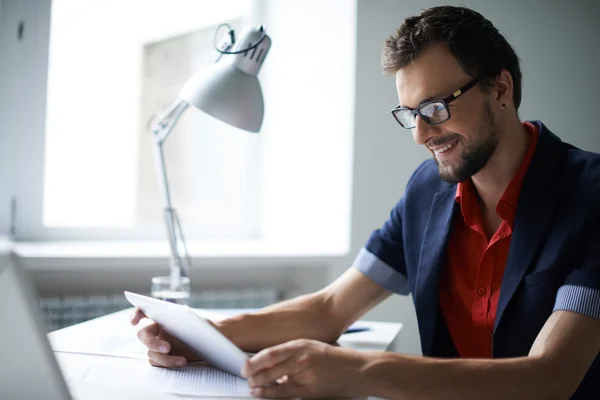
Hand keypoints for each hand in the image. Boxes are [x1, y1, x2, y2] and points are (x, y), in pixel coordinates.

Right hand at [130, 308, 201, 367]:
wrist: (213, 343)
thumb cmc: (205, 328)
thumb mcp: (200, 321)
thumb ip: (189, 320)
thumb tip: (184, 322)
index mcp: (163, 316)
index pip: (144, 311)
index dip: (136, 314)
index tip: (134, 321)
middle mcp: (158, 330)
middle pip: (143, 335)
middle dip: (152, 342)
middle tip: (166, 348)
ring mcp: (159, 344)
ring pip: (150, 352)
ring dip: (164, 357)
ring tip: (182, 360)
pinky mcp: (164, 357)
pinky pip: (158, 362)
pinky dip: (169, 363)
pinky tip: (182, 362)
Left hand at [241, 339, 368, 398]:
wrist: (360, 371)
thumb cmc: (336, 359)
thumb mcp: (313, 348)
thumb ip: (293, 355)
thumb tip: (271, 364)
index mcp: (301, 345)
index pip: (270, 353)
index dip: (254, 361)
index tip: (245, 365)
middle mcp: (301, 358)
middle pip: (269, 368)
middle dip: (253, 374)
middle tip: (246, 377)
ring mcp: (305, 375)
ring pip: (274, 382)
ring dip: (259, 386)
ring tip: (252, 388)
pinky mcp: (310, 391)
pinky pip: (285, 394)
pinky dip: (271, 394)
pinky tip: (263, 394)